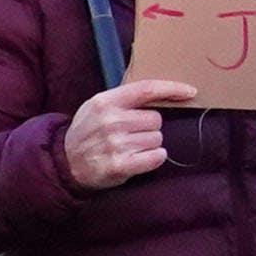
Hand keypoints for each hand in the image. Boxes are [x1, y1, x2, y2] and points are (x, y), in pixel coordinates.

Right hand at [56, 73, 195, 193]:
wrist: (66, 162)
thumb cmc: (89, 131)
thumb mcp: (98, 106)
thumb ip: (125, 99)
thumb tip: (163, 92)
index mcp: (105, 101)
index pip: (147, 89)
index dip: (172, 89)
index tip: (190, 92)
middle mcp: (110, 121)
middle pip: (156, 119)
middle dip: (150, 127)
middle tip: (133, 133)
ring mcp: (115, 144)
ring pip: (157, 139)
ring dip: (150, 144)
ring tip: (130, 147)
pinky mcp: (120, 166)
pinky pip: (156, 157)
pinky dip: (153, 158)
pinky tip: (139, 158)